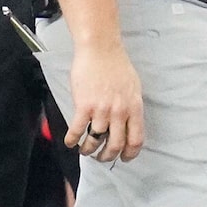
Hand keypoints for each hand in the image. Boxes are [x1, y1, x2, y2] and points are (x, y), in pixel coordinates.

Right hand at [65, 36, 144, 160]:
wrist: (100, 49)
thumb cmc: (116, 64)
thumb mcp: (133, 87)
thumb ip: (131, 107)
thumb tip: (130, 123)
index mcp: (134, 107)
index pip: (136, 140)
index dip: (130, 154)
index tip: (124, 158)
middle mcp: (119, 112)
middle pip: (116, 145)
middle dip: (108, 156)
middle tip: (102, 158)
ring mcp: (101, 110)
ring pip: (95, 141)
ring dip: (89, 150)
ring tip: (85, 150)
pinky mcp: (84, 106)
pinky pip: (77, 130)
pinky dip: (72, 140)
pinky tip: (70, 142)